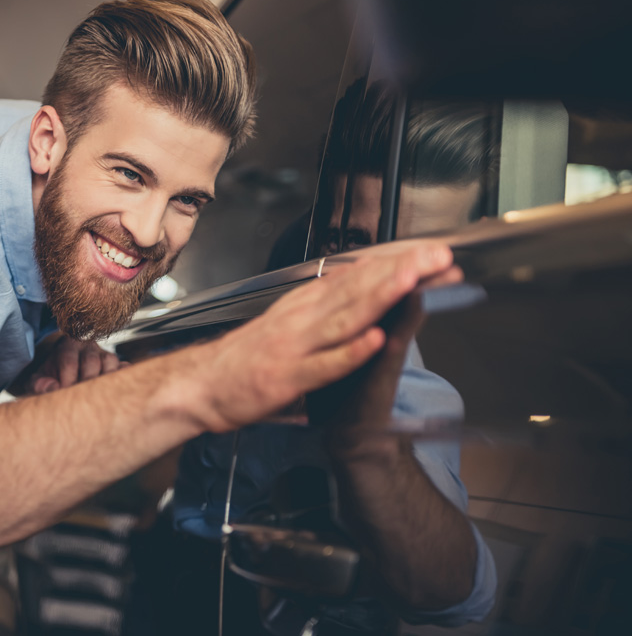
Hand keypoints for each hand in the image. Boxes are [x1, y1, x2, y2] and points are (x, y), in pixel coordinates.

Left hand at [13, 332, 125, 395]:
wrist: (65, 371)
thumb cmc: (52, 377)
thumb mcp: (38, 379)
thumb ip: (39, 384)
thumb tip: (53, 388)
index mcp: (67, 346)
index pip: (69, 361)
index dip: (66, 380)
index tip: (64, 395)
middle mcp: (88, 347)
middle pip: (91, 361)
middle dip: (85, 383)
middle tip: (81, 401)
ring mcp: (105, 354)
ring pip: (110, 362)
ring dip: (104, 381)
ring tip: (96, 399)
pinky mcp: (118, 364)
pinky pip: (125, 368)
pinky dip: (123, 378)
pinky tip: (115, 393)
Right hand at [199, 241, 457, 431]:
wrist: (200, 385)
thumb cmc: (246, 359)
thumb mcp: (287, 323)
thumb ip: (322, 308)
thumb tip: (357, 286)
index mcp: (305, 304)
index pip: (360, 275)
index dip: (398, 263)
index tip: (433, 253)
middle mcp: (302, 317)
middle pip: (359, 289)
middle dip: (402, 271)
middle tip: (439, 256)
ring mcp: (296, 346)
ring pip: (345, 317)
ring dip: (381, 297)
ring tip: (413, 280)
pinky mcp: (288, 377)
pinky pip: (325, 364)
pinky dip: (350, 352)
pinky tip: (374, 339)